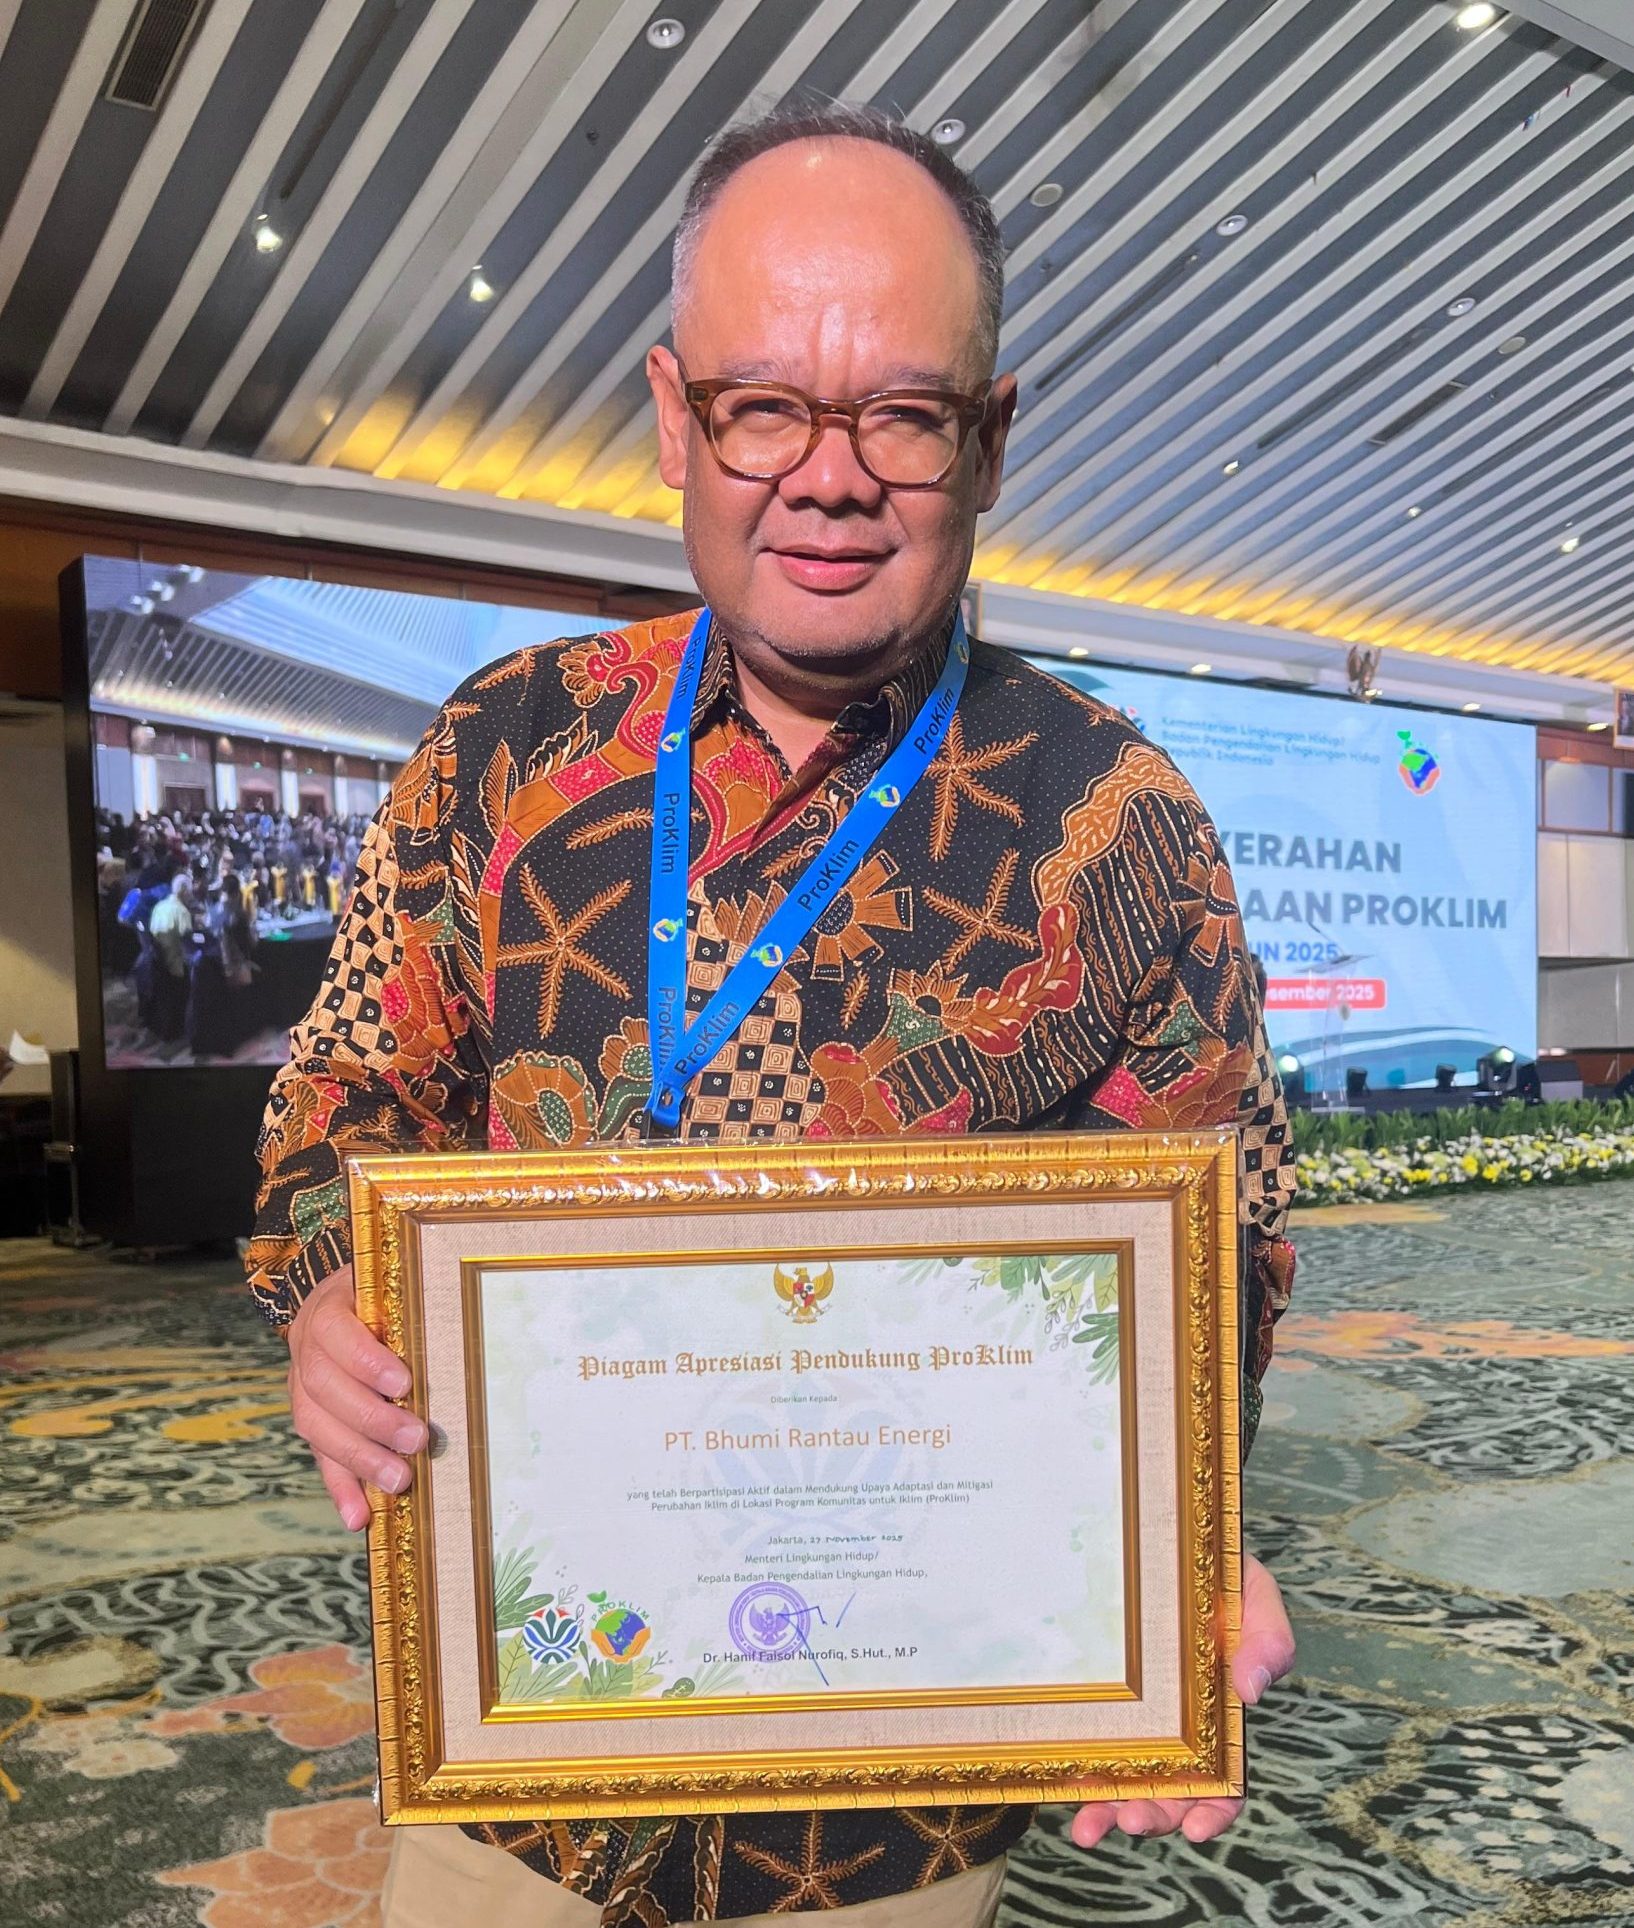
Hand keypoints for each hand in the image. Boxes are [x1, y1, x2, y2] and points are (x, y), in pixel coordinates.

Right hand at [286, 1265, 425, 1530]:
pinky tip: (359, 1516)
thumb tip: (463, 1342)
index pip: (335, 1334)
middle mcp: (306, 1348)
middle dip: (372, 1418)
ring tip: (399, 1480)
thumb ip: (409, 1314)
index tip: (404, 1383)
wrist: (340, 1301)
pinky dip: (341, 1489)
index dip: (365, 1361)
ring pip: (317, 1426)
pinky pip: (319, 1457)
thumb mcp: (391, 1292)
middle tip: (417, 1438)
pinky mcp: (311, 1420)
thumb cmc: (381, 1298)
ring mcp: (301, 1386)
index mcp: (328, 1308)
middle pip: (324, 1387)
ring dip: (359, 1458)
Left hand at [1070, 1554, 1293, 1849]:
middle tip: (1131, 1820)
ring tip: (1088, 1824)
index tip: (1197, 1829)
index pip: (1225, 1782)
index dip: (1214, 1812)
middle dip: (1151, 1817)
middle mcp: (1175, 1729)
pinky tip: (1059, 1785)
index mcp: (1218, 1717)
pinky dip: (1071, 1773)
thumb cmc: (1215, 1570)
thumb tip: (1251, 1689)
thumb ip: (1268, 1637)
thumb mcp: (1253, 1592)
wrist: (1161, 1536)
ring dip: (1107, 1810)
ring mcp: (1130, 1715)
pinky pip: (1081, 1742)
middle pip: (1169, 1793)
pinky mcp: (1092, 1697)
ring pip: (1121, 1781)